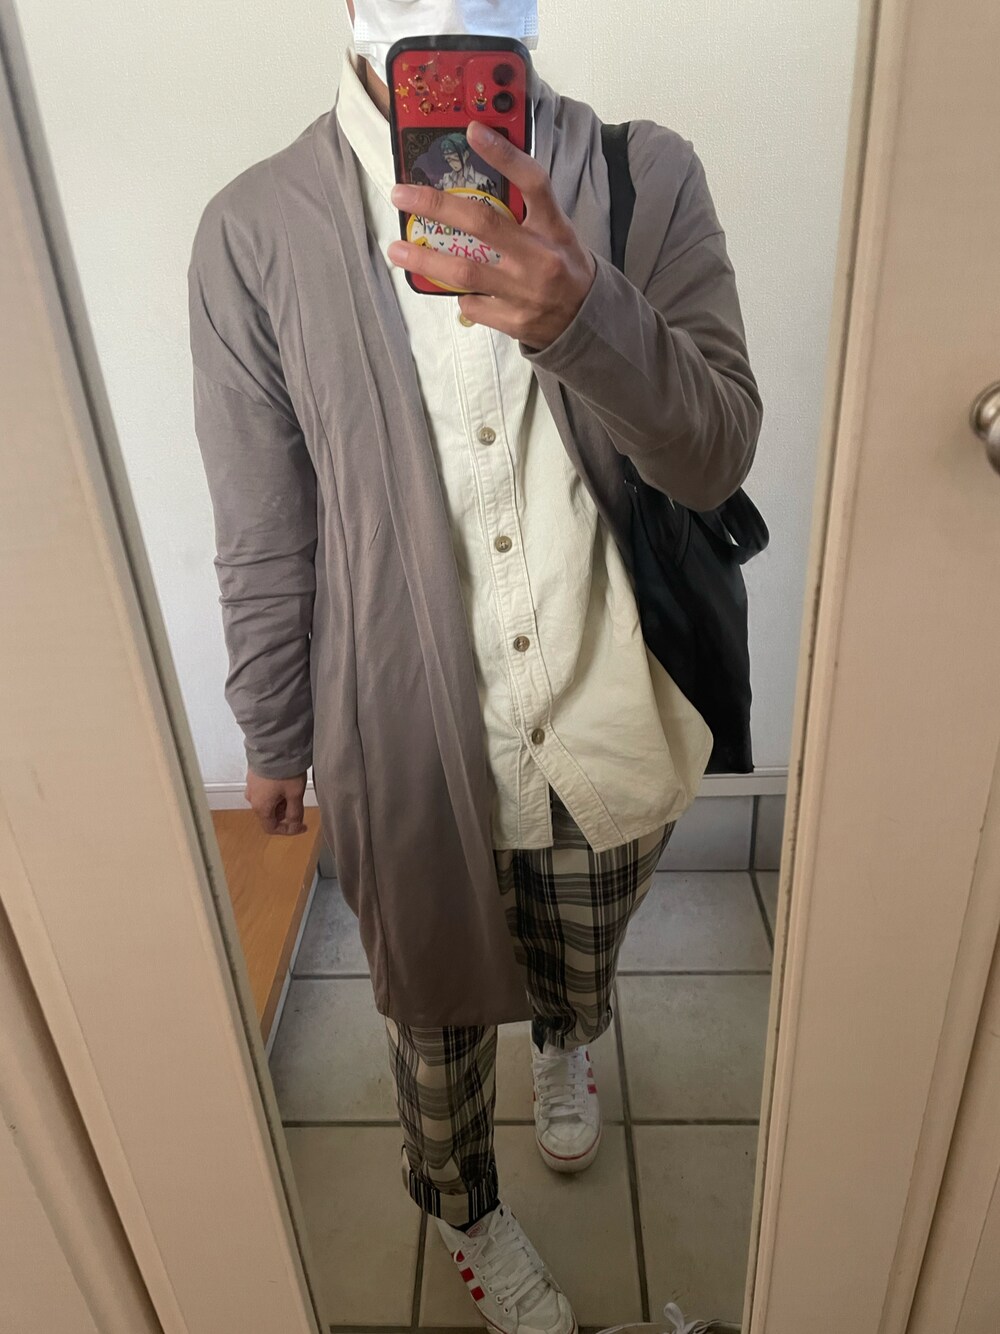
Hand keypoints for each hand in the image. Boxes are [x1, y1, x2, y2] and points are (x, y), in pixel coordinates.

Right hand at [245, 769, 307, 835]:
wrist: (273, 746)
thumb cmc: (283, 770)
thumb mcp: (295, 794)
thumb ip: (295, 812)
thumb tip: (295, 824)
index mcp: (260, 807)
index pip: (271, 828)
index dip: (288, 830)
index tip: (301, 826)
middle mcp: (252, 798)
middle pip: (270, 815)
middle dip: (285, 813)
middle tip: (299, 803)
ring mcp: (251, 786)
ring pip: (268, 802)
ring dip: (281, 801)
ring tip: (293, 789)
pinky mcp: (254, 776)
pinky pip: (265, 790)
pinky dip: (276, 791)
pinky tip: (286, 782)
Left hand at [387, 119, 596, 350]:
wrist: (585, 321)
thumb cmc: (564, 266)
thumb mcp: (556, 230)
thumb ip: (524, 207)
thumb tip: (477, 179)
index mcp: (553, 227)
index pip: (533, 182)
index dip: (503, 155)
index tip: (472, 131)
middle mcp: (539, 257)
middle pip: (482, 224)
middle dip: (436, 206)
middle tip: (402, 195)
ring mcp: (525, 292)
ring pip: (465, 271)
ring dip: (425, 259)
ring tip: (397, 249)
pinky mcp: (513, 320)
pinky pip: (472, 303)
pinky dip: (460, 293)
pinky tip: (459, 289)